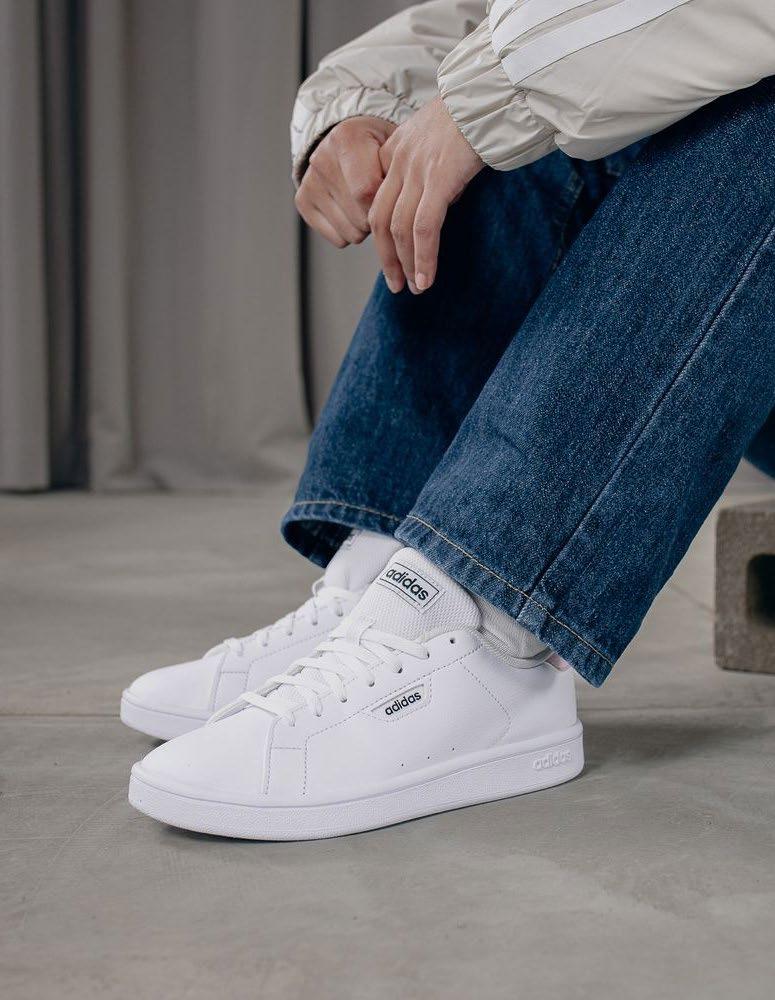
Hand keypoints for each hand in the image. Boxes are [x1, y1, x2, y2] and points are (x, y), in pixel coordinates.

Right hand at [295, 116, 396, 246]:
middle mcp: (322, 159)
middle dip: (378, 217)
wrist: (348, 142)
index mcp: (346, 138)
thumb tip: (400, 212)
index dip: (386, 203)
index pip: (367, 191)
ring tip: (366, 203)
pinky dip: (350, 232)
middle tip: (381, 199)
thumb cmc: (380, 148)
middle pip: (361, 217)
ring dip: (365, 226)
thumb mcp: (395, 149)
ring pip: (351, 233)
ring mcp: (309, 182)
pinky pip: (338, 239)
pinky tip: (351, 210)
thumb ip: (399, 173)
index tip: (395, 196)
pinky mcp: (302, 202)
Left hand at [368, 97, 483, 292]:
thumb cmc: (477, 111)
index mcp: (396, 150)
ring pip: (400, 229)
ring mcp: (417, 170)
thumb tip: (443, 197)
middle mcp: (400, 161)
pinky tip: (426, 278)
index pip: (378, 200)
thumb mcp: (442, 137)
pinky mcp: (439, 179)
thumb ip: (434, 166)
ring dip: (406, 264)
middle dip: (387, 257)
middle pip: (380, 220)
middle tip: (396, 283)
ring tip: (415, 288)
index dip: (381, 233)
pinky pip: (424, 228)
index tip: (391, 256)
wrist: (492, 88)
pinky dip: (423, 258)